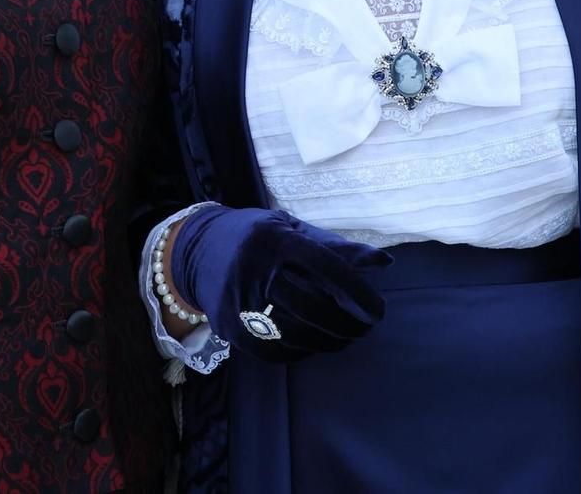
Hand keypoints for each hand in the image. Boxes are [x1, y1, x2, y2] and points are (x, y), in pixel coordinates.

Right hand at [169, 205, 389, 361]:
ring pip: (296, 334)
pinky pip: (275, 350)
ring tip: (345, 337)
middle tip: (365, 328)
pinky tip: (315, 343)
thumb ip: (335, 248)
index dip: (357, 291)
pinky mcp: (231, 329)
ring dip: (329, 341)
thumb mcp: (291, 230)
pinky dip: (302, 351)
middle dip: (346, 323)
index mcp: (277, 241)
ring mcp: (240, 303)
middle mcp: (256, 271)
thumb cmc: (257, 237)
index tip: (377, 310)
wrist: (196, 251)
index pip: (326, 267)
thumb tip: (384, 262)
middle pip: (312, 307)